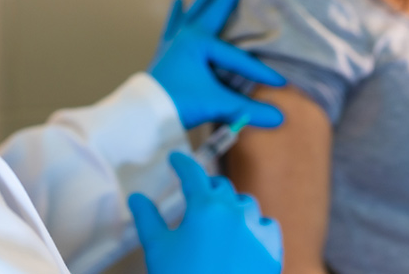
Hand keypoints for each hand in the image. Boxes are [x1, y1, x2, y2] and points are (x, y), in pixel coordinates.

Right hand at [129, 153, 282, 273]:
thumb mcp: (157, 249)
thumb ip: (147, 218)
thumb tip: (136, 198)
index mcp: (205, 207)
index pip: (193, 173)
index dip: (182, 163)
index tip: (176, 159)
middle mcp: (235, 211)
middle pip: (220, 187)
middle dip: (206, 189)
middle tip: (195, 197)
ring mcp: (257, 228)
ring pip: (245, 204)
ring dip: (231, 206)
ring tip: (220, 221)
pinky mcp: (272, 248)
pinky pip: (266, 225)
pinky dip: (254, 226)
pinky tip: (244, 237)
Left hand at [149, 0, 285, 128]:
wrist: (144, 112)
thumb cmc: (179, 102)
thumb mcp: (217, 104)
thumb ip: (248, 110)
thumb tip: (281, 119)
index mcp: (200, 42)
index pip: (237, 57)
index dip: (259, 70)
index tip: (280, 81)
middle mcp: (187, 34)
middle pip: (215, 8)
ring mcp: (175, 39)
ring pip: (195, 11)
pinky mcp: (166, 48)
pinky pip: (173, 24)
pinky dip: (176, 13)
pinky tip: (177, 1)